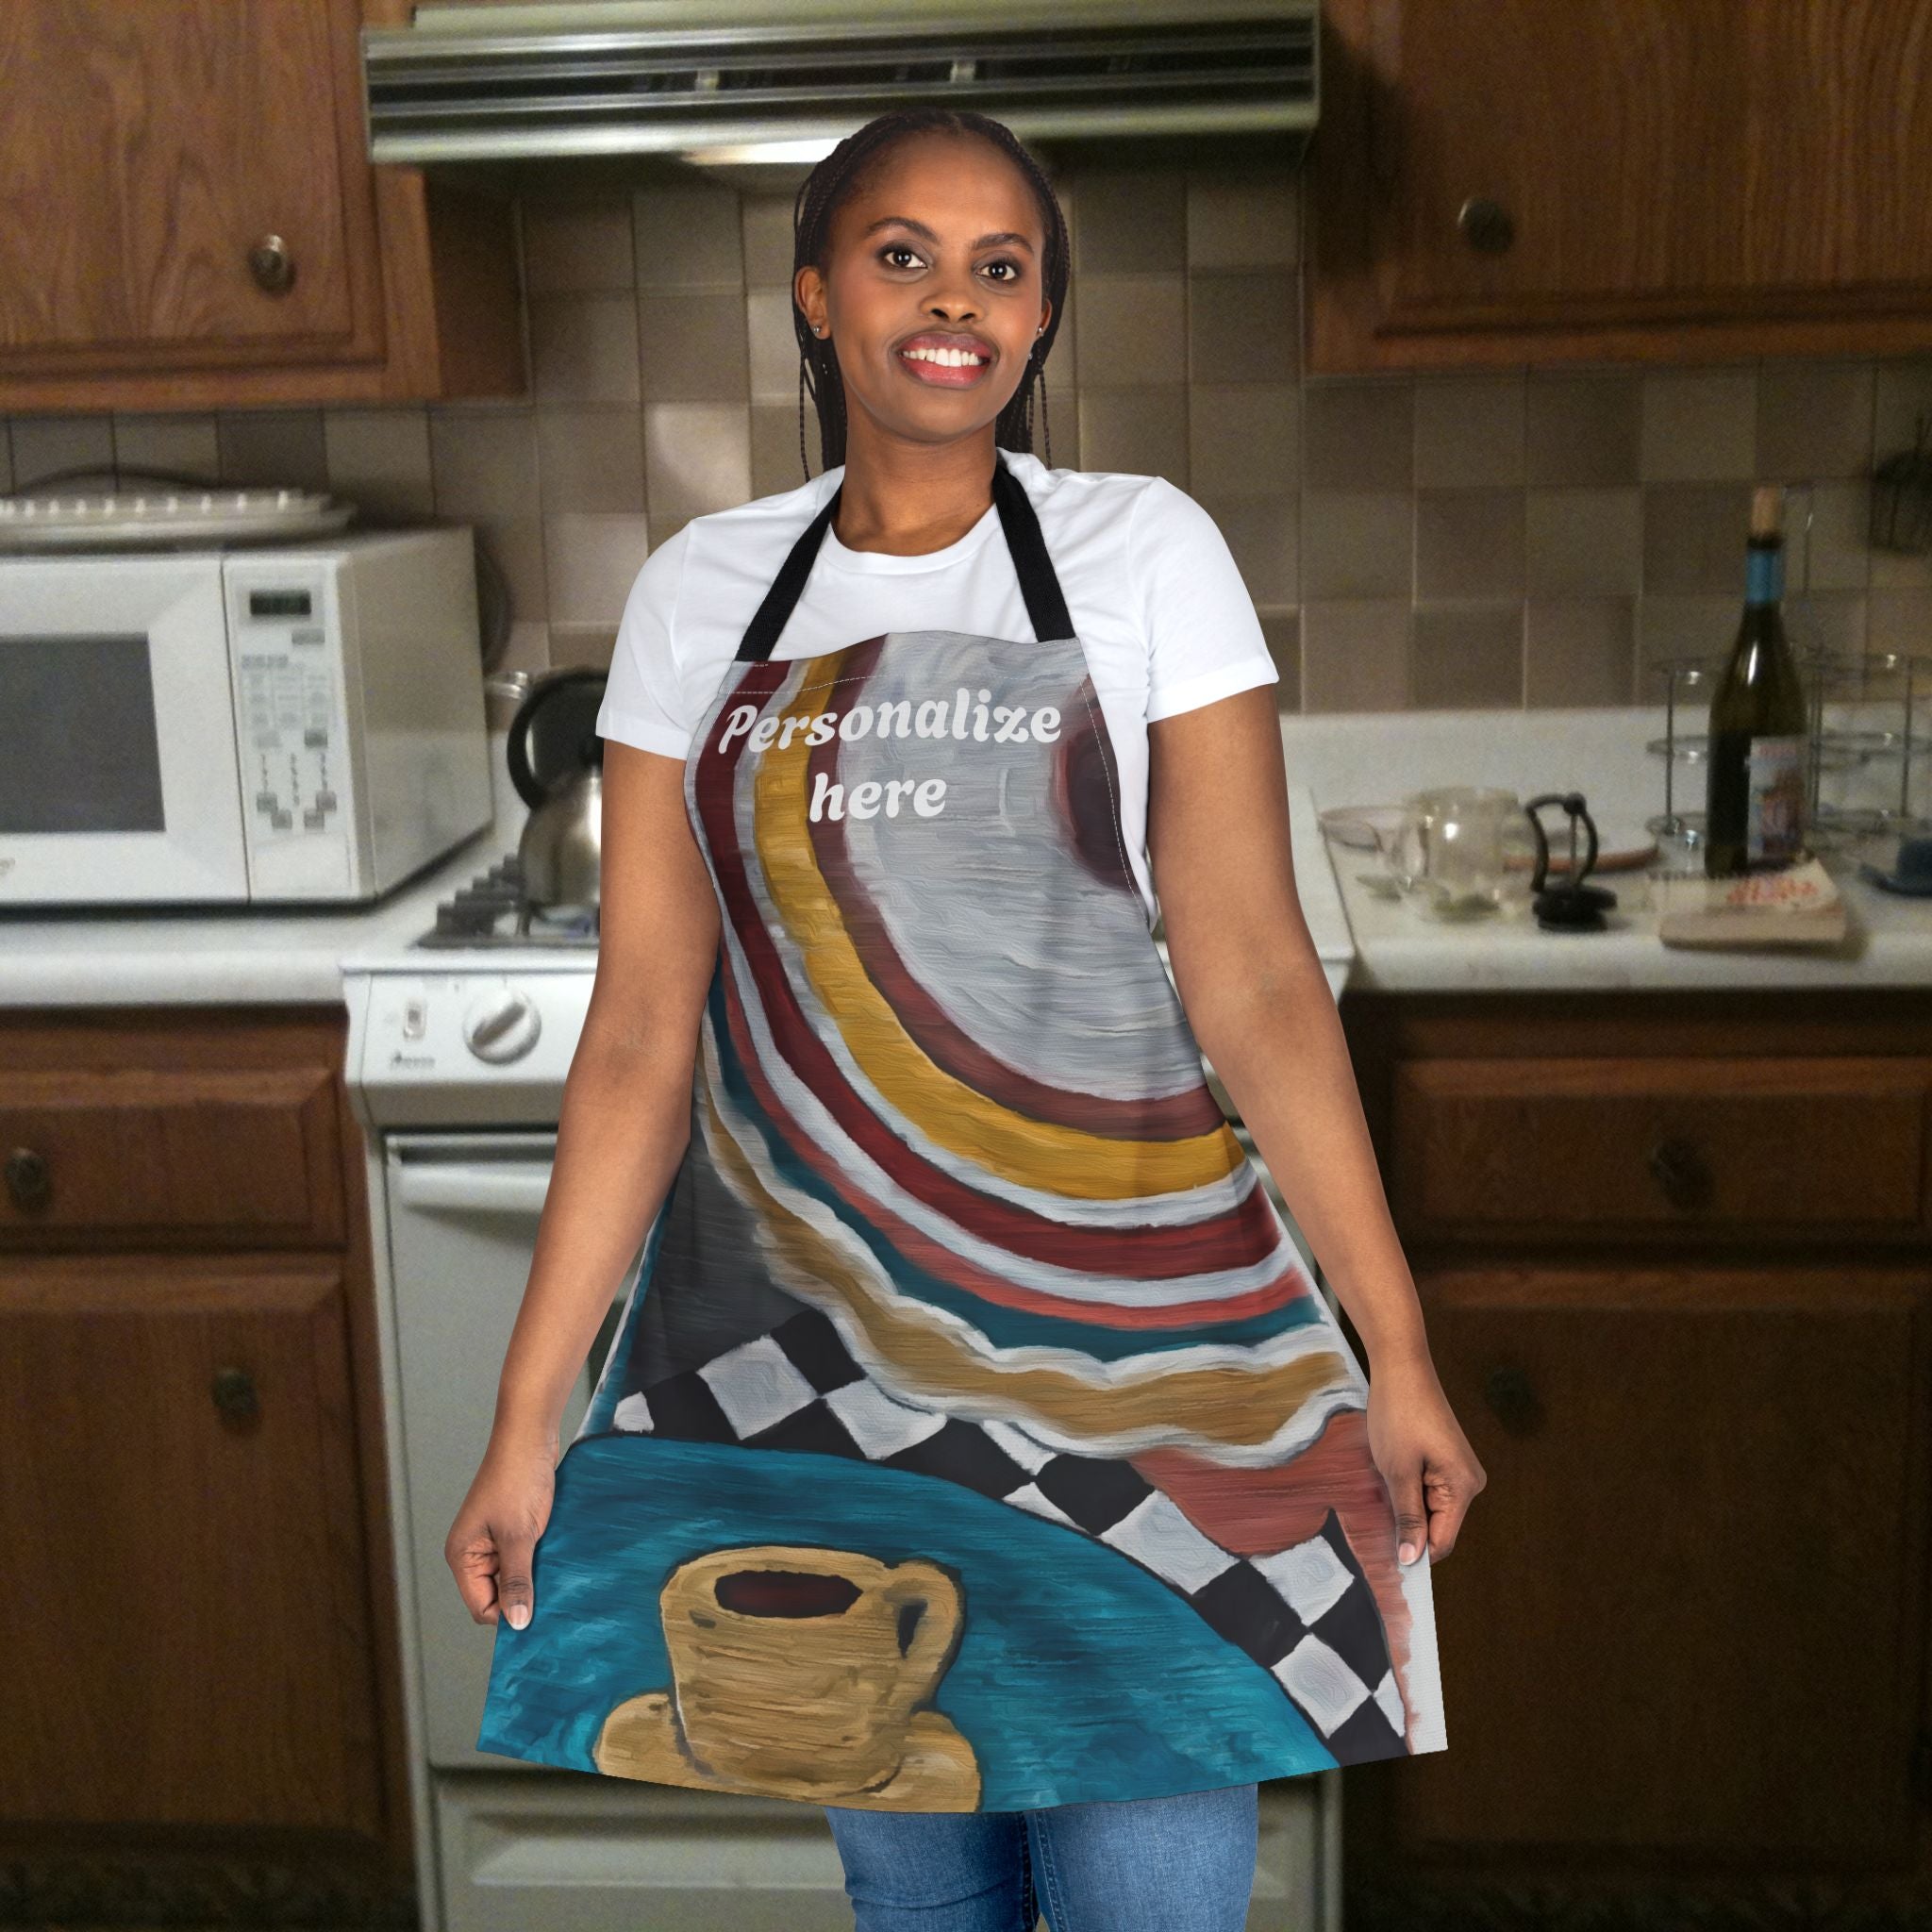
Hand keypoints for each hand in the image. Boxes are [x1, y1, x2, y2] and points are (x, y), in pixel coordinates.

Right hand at [446, 1430, 557, 1631]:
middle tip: (552, 1596)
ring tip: (555, 1573)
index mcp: (463, 1556)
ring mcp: (493, 1541)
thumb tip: (516, 1624)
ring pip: (514, 1578)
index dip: (508, 1615)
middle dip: (522, 1597)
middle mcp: (474, 1552)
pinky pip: (524, 1559)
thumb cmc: (518, 1480)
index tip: (539, 1617)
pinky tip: (556, 1558)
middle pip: (497, 1595)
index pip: (482, 1607)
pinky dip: (538, 1561)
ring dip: (533, 1578)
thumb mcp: (519, 1535)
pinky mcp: (512, 1530)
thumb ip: (518, 1580)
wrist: (531, 1437)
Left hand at [1365, 1353, 1484, 1566]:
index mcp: (1463, 1488)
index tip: (1383, 1550)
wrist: (1402, 1367)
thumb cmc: (1398, 1415)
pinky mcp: (1446, 1460)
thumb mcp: (1398, 1471)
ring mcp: (1458, 1470)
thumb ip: (1407, 1518)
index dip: (1414, 1551)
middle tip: (1377, 1502)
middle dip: (1406, 1521)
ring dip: (1404, 1502)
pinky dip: (1407, 1486)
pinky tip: (1390, 1468)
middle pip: (1436, 1526)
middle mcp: (1469, 1483)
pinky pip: (1427, 1489)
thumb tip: (1411, 1560)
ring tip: (1384, 1477)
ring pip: (1428, 1508)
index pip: (1441, 1542)